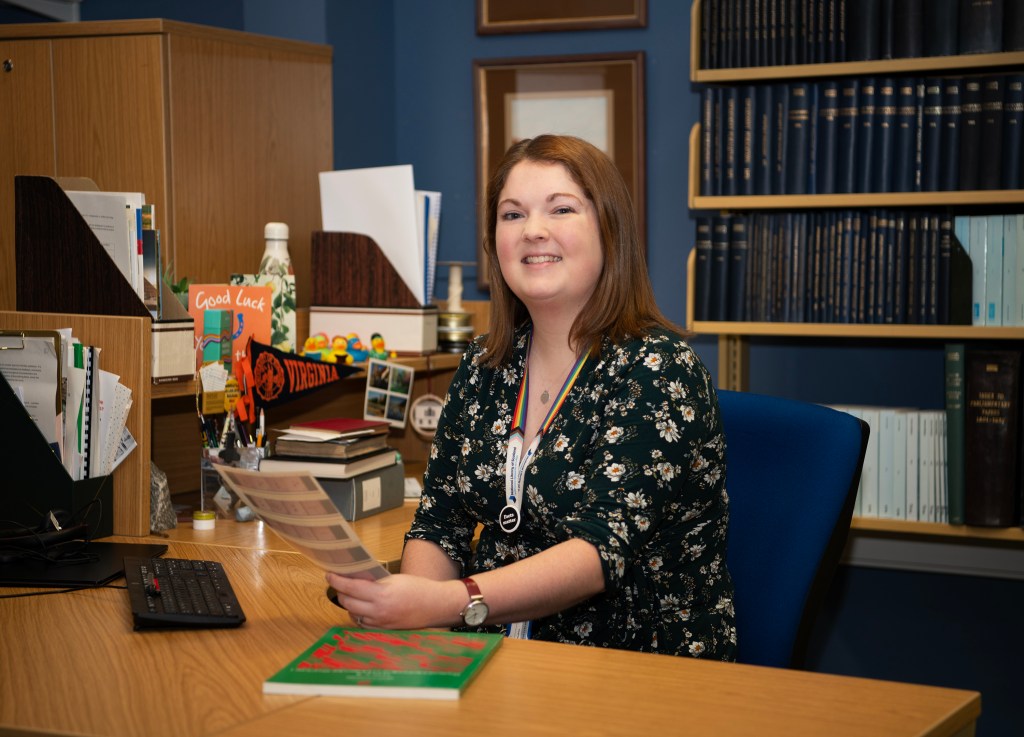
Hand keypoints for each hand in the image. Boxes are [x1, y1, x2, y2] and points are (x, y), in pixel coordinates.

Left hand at [325, 572, 462, 629]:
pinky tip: (360, 607)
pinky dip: (357, 615)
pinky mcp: (383, 630)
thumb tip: (355, 577)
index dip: (337, 580)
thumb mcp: (395, 579)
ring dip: (348, 604)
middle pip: (347, 602)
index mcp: (382, 593)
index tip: (329, 574)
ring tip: (348, 594)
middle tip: (338, 582)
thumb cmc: (418, 588)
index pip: (351, 587)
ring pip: (353, 614)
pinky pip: (362, 624)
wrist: (435, 605)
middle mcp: (378, 610)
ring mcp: (380, 622)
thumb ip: (375, 580)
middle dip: (340, 592)